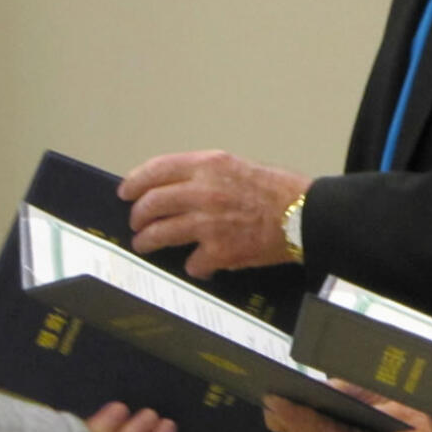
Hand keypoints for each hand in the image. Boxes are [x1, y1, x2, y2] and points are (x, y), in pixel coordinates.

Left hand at [118, 150, 310, 276]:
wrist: (305, 215)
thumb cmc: (280, 190)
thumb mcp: (240, 166)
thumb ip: (208, 175)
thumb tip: (179, 188)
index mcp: (209, 165)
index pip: (157, 169)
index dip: (135, 182)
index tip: (126, 191)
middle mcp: (203, 191)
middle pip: (151, 204)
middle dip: (138, 216)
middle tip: (138, 223)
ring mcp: (208, 223)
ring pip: (159, 234)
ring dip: (148, 241)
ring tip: (146, 244)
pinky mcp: (218, 251)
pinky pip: (191, 263)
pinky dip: (194, 266)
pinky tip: (201, 265)